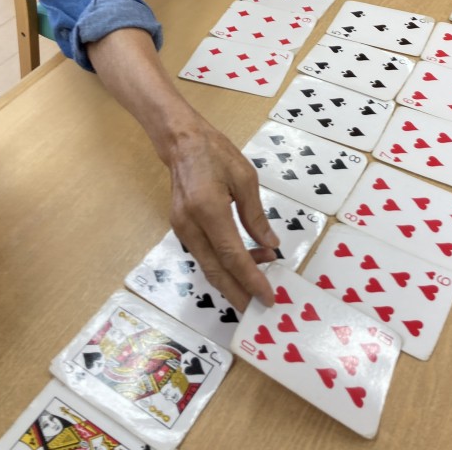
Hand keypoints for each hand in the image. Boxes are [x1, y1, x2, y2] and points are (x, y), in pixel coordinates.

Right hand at [166, 114, 278, 311]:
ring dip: (233, 279)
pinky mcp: (181, 228)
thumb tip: (271, 245)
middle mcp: (191, 225)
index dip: (251, 279)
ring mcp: (182, 229)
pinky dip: (223, 264)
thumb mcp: (245, 178)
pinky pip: (204, 254)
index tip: (268, 297)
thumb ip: (256, 215)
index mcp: (209, 209)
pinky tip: (245, 260)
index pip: (232, 255)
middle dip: (238, 294)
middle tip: (260, 308)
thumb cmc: (216, 153)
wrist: (181, 142)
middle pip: (215, 271)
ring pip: (208, 266)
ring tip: (259, 281)